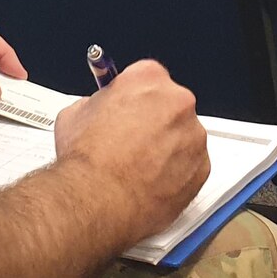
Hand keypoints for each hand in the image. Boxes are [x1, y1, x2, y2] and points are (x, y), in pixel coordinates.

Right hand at [53, 60, 208, 242]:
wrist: (98, 201)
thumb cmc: (87, 160)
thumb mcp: (75, 114)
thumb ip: (95, 104)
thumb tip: (97, 110)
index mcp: (147, 79)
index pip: (147, 76)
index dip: (134, 95)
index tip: (129, 107)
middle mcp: (177, 102)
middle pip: (170, 104)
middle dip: (153, 120)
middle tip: (131, 141)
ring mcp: (193, 136)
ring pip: (183, 136)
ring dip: (167, 147)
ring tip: (139, 167)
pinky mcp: (201, 168)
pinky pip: (192, 165)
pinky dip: (177, 173)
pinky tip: (151, 183)